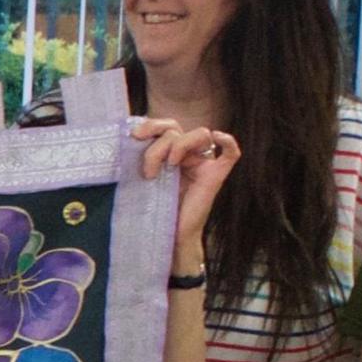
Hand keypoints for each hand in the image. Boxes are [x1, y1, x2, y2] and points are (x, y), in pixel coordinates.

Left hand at [133, 116, 237, 249]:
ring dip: (173, 146)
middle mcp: (189, 155)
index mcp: (172, 152)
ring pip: (198, 134)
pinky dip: (227, 142)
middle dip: (157, 139)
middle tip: (142, 148)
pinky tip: (218, 137)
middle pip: (177, 129)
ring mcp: (204, 164)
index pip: (167, 127)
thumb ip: (144, 158)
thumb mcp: (144, 178)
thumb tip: (130, 137)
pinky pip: (231, 153)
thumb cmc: (156, 208)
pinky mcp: (215, 176)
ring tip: (159, 170)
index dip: (152, 125)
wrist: (169, 236)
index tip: (134, 137)